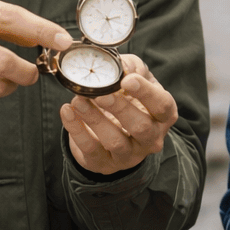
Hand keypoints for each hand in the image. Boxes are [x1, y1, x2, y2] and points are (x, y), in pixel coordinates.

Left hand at [62, 55, 176, 176]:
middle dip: (120, 109)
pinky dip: (76, 129)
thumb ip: (131, 67)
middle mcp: (150, 139)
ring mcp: (128, 155)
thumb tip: (122, 66)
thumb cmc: (128, 99)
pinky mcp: (104, 163)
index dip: (146, 93)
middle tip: (101, 94)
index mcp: (162, 116)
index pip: (162, 106)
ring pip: (115, 141)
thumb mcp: (134, 79)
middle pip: (141, 127)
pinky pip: (90, 149)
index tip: (127, 80)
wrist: (110, 131)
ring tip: (79, 100)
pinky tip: (67, 111)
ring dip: (95, 119)